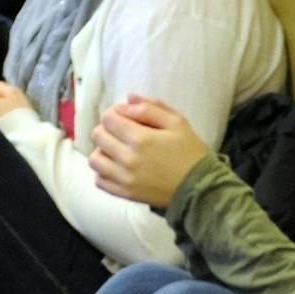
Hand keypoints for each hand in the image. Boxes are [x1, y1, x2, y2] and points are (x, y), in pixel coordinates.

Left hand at [91, 95, 208, 207]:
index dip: (115, 113)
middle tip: (122, 132)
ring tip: (117, 150)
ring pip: (94, 160)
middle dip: (107, 129)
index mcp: (141, 138)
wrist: (200, 188)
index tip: (126, 117)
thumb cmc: (190, 152)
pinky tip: (116, 167)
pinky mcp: (124, 193)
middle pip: (98, 136)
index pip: (108, 118)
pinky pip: (99, 181)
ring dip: (102, 150)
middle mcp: (128, 159)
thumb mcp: (178, 122)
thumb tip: (127, 100)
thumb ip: (151, 107)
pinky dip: (103, 172)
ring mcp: (124, 178)